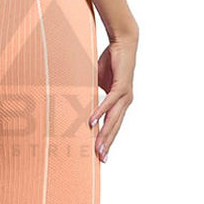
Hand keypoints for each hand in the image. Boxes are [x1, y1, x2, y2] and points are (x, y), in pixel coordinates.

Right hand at [89, 33, 136, 161]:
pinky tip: (92, 121)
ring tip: (97, 147)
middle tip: (101, 159)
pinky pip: (109, 102)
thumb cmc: (111, 61)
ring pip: (113, 119)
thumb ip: (92, 93)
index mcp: (120, 103)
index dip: (107, 140)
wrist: (123, 43)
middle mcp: (125, 102)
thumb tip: (78, 100)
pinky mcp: (122, 86)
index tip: (101, 154)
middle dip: (107, 144)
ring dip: (104, 133)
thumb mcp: (98, 81)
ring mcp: (125, 96)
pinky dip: (100, 112)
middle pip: (115, 127)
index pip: (113, 125)